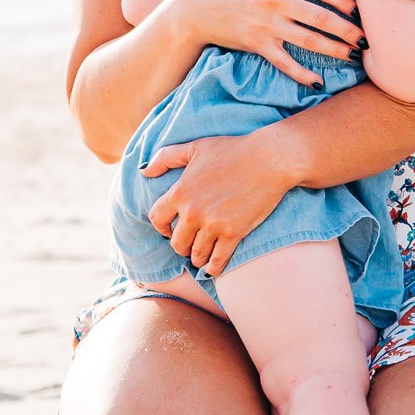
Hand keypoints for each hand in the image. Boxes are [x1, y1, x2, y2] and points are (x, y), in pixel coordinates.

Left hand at [144, 133, 285, 276]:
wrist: (269, 159)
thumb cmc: (233, 150)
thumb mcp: (195, 147)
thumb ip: (166, 157)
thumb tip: (145, 172)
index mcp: (180, 191)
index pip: (157, 219)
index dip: (161, 227)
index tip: (170, 229)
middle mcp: (193, 212)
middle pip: (176, 243)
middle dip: (181, 245)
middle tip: (189, 244)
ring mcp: (213, 225)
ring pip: (196, 255)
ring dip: (197, 257)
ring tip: (202, 255)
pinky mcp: (233, 234)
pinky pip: (217, 261)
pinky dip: (213, 268)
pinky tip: (214, 266)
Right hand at [183, 0, 360, 87]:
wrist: (195, 8)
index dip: (344, 0)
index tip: (358, 10)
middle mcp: (274, 0)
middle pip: (320, 16)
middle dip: (347, 29)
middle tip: (366, 38)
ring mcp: (265, 24)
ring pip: (308, 40)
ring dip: (334, 49)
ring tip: (353, 55)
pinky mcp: (256, 44)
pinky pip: (285, 62)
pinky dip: (302, 73)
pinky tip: (319, 79)